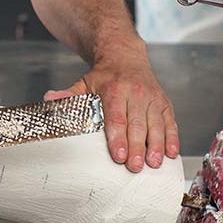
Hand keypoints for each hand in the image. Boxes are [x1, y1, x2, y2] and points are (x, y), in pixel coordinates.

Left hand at [45, 57, 178, 173]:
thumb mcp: (84, 82)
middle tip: (135, 166)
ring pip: (156, 124)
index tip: (118, 155)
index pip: (116, 117)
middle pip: (137, 124)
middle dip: (137, 147)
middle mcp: (136, 93)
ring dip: (157, 145)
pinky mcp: (164, 103)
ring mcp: (152, 98)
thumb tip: (50, 100)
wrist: (125, 56)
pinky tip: (171, 152)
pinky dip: (172, 137)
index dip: (118, 137)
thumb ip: (69, 95)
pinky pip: (170, 121)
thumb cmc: (104, 76)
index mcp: (115, 90)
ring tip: (154, 163)